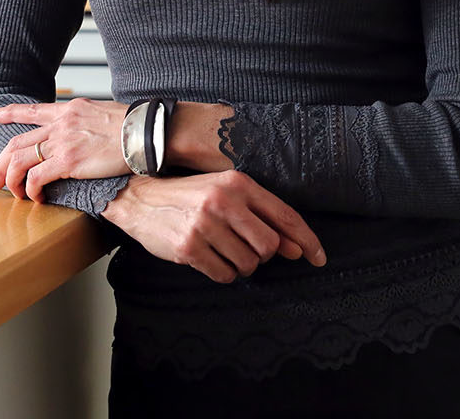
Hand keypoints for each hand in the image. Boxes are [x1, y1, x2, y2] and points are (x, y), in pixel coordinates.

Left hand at [0, 99, 129, 199]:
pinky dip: (31, 190)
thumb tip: (82, 132)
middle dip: (0, 164)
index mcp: (69, 111)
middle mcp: (60, 125)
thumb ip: (85, 121)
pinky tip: (37, 198)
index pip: (32, 111)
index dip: (10, 113)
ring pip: (20, 161)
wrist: (145, 131)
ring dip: (11, 180)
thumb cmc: (132, 126)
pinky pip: (36, 178)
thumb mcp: (102, 113)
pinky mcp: (69, 161)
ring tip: (14, 194)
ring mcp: (63, 142)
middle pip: (17, 143)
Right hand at [102, 172, 327, 284]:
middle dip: (263, 254)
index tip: (318, 258)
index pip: (285, 216)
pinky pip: (224, 275)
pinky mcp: (189, 248)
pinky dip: (222, 272)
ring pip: (248, 264)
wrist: (141, 200)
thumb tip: (295, 248)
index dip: (307, 240)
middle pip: (269, 246)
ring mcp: (205, 226)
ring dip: (241, 265)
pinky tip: (209, 257)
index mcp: (239, 184)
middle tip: (244, 247)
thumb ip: (262, 217)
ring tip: (222, 249)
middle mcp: (224, 202)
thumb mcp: (226, 195)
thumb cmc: (189, 197)